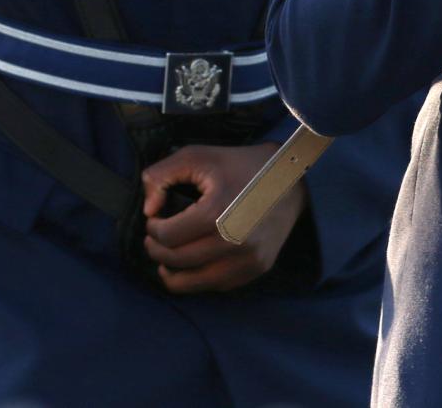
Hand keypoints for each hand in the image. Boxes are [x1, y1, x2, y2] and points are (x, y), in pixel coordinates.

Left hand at [140, 144, 301, 293]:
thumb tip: (148, 209)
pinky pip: (216, 285)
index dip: (152, 228)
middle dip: (157, 249)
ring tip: (167, 256)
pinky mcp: (257, 268)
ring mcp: (247, 260)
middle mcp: (233, 242)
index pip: (166, 237)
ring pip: (192, 283)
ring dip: (172, 272)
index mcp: (216, 214)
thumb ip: (161, 176)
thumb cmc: (240, 164)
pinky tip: (195, 260)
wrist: (292, 177)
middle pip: (175, 262)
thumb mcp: (197, 156)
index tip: (155, 219)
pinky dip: (199, 276)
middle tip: (156, 237)